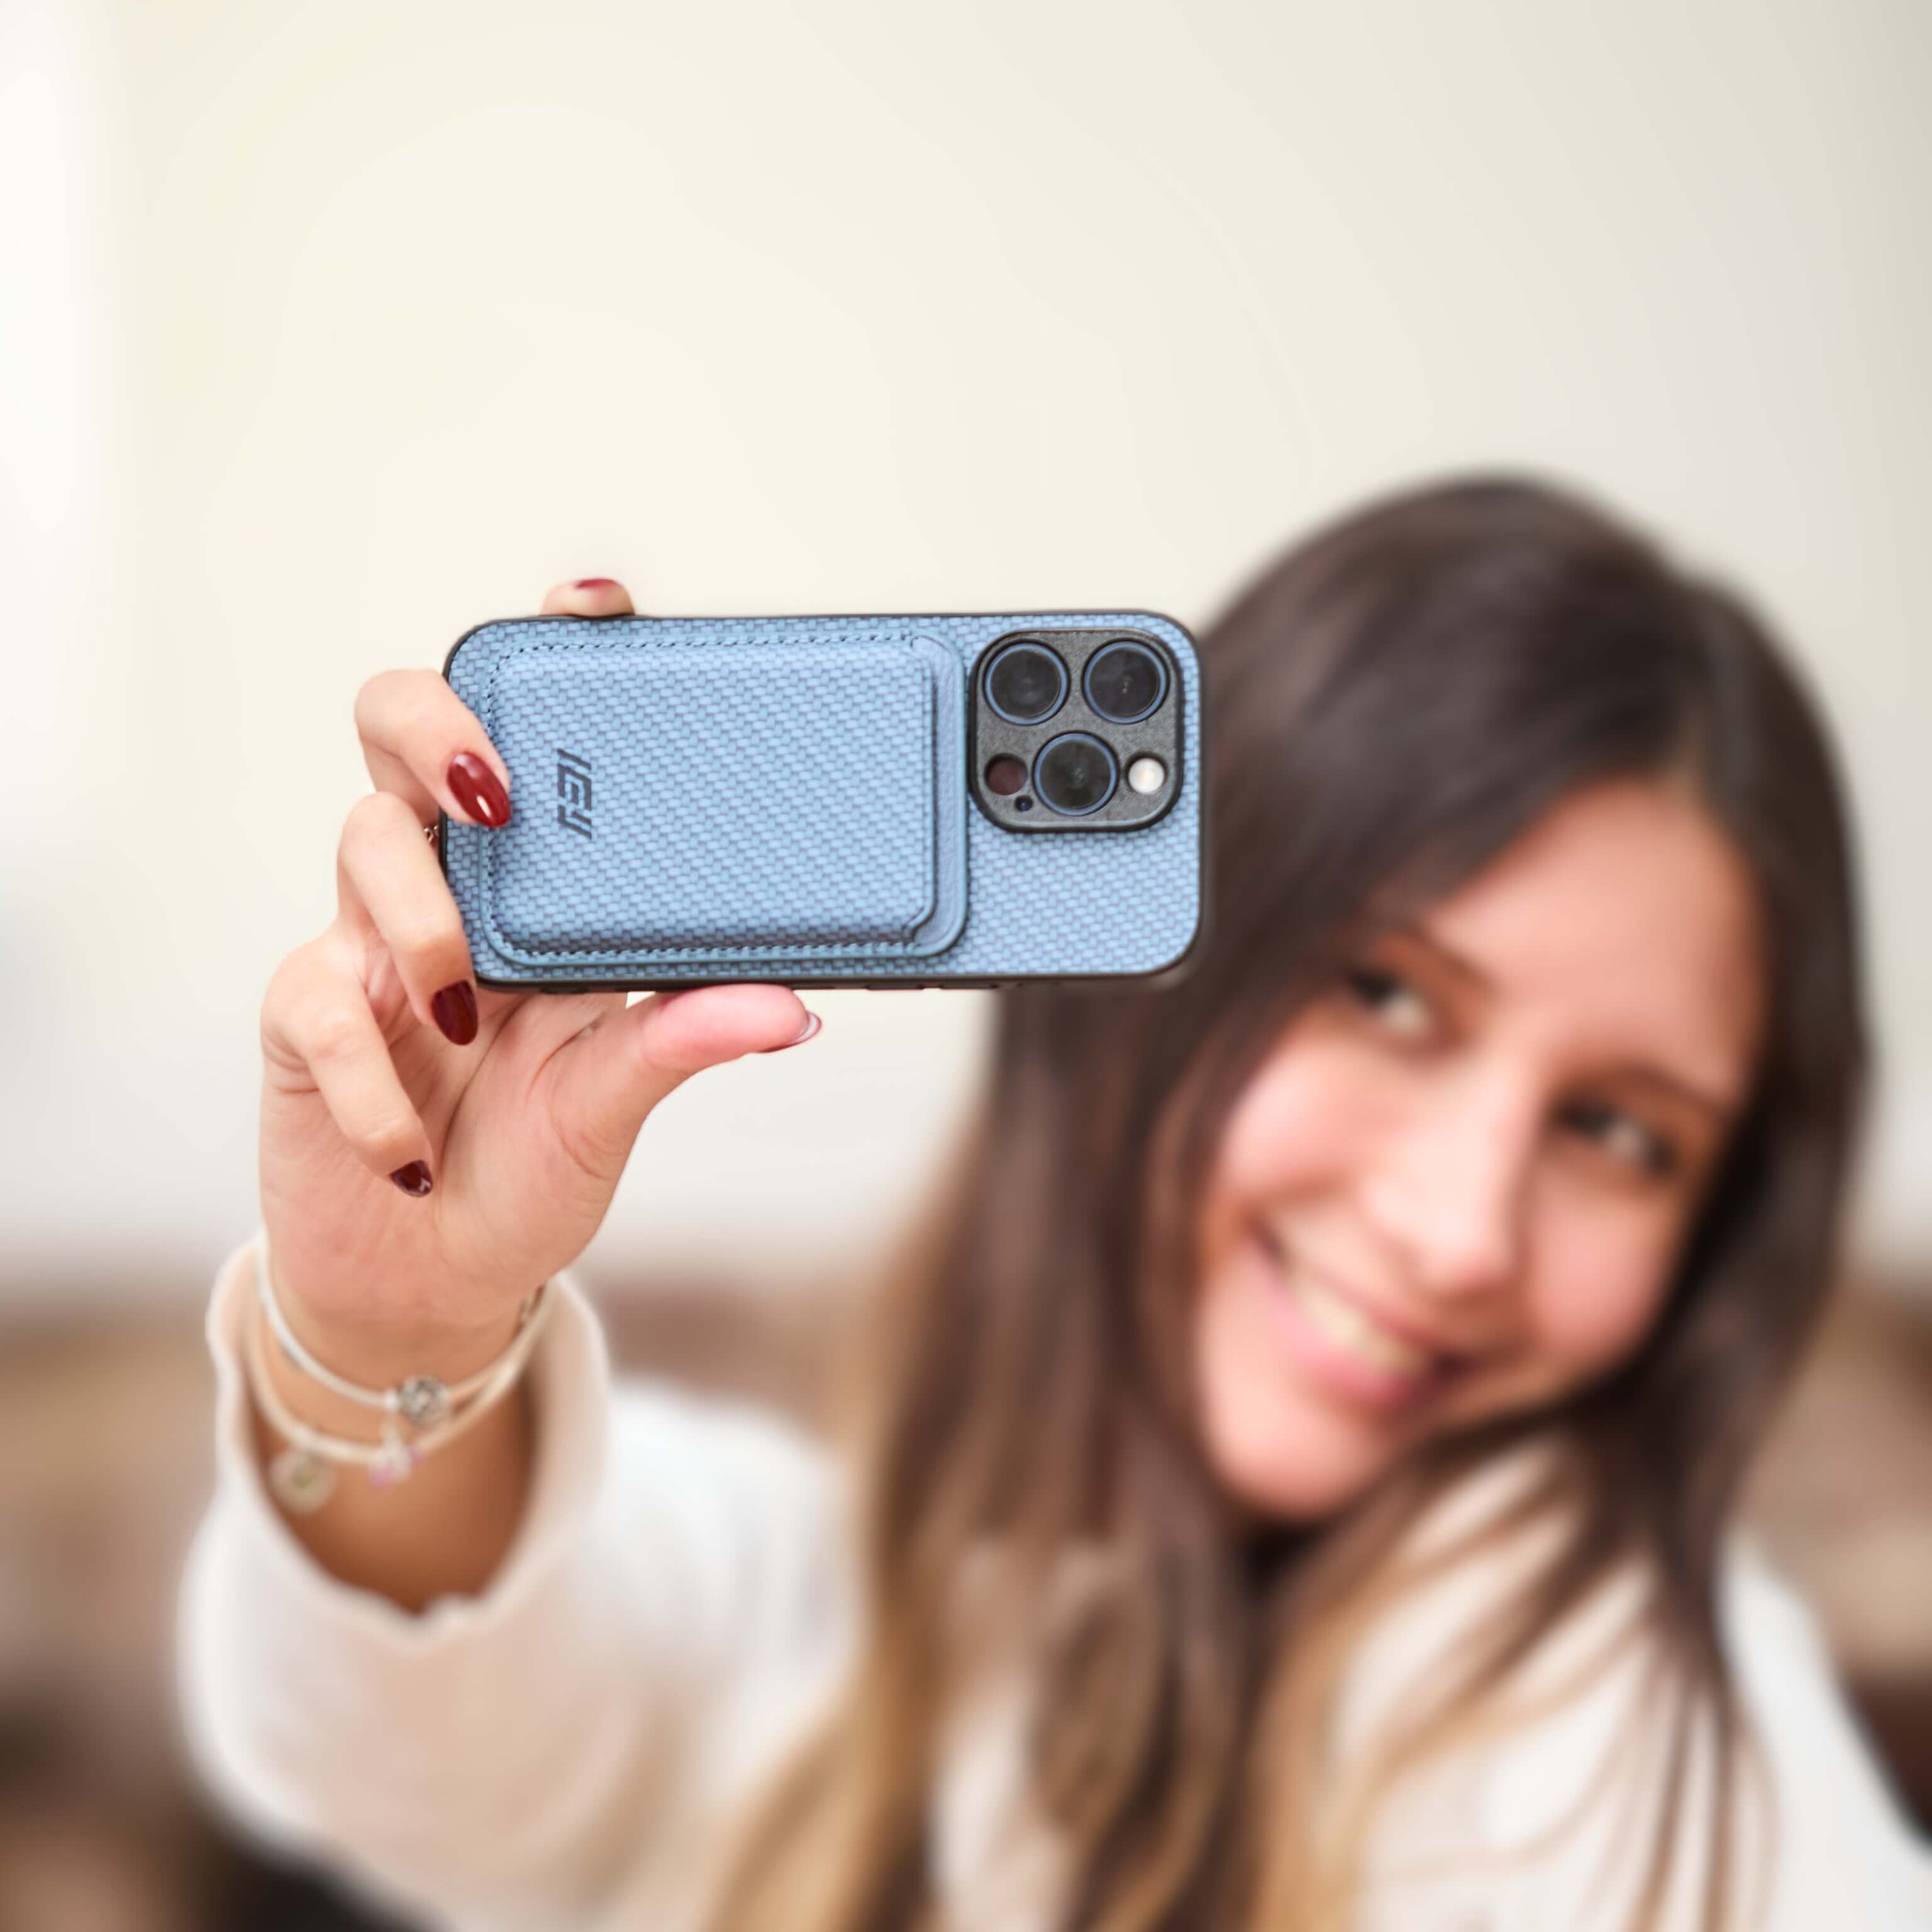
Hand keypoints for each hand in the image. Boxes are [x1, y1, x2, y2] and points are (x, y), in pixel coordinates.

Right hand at [256, 577, 819, 1377]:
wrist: (434, 1273)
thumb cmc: (533, 1161)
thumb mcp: (619, 1097)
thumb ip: (687, 1039)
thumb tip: (792, 1007)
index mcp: (537, 886)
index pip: (527, 731)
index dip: (545, 649)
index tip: (598, 601)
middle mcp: (450, 886)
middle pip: (399, 726)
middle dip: (438, 725)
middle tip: (500, 795)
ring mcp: (366, 942)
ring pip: (360, 837)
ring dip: (421, 914)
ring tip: (472, 1010)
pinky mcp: (304, 1018)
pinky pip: (319, 1000)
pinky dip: (375, 1077)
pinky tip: (416, 1144)